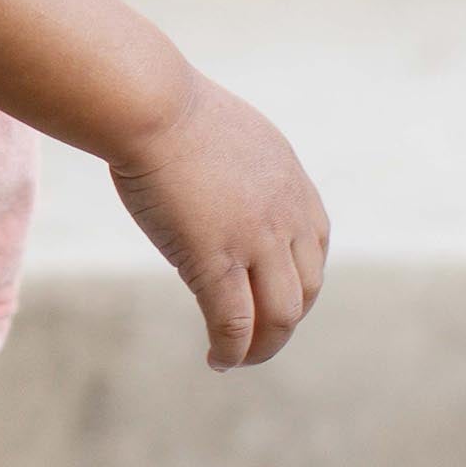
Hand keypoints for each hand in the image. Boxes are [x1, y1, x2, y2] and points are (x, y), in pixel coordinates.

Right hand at [108, 69, 329, 371]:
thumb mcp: (230, 136)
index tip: (271, 295)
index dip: (297, 281)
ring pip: (280, 315)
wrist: (150, 106)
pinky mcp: (216, 260)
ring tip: (240, 359)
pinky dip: (232, 350)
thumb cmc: (169, 111)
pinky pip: (234, 322)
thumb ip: (241, 171)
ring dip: (263, 346)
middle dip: (284, 321)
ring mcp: (255, 241)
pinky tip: (218, 360)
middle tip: (258, 338)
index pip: (315, 248)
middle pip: (306, 289)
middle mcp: (286, 216)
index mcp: (292, 183)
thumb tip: (221, 191)